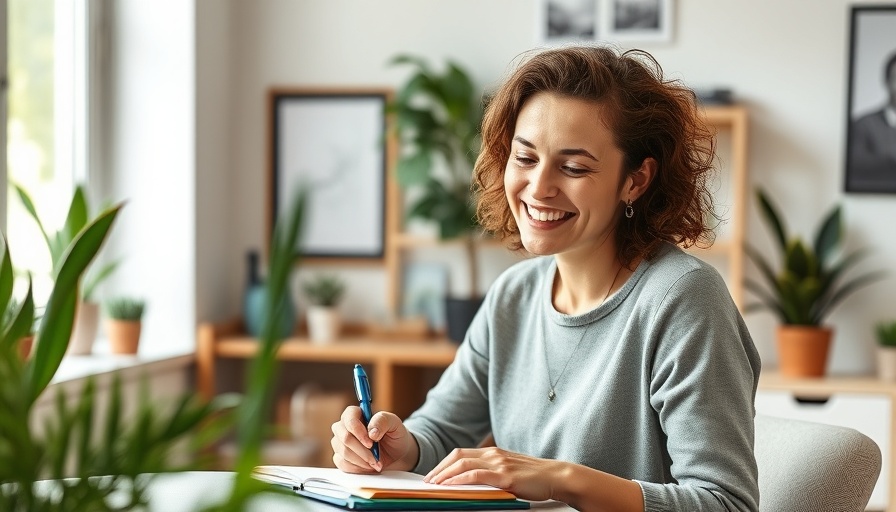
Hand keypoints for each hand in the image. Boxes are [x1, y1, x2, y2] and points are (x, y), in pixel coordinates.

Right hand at [331, 406, 417, 472]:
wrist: (396, 452)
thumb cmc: (394, 434)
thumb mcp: (394, 423)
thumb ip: (383, 421)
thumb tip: (371, 432)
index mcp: (355, 413)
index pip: (349, 419)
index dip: (359, 432)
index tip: (371, 442)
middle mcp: (344, 427)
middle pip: (345, 438)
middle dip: (362, 450)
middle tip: (376, 456)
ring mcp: (340, 442)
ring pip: (344, 452)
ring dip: (362, 460)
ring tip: (376, 462)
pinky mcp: (340, 457)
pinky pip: (343, 464)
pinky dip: (358, 468)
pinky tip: (368, 466)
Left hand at [423, 447, 560, 501]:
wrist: (556, 476)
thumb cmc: (534, 477)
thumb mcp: (509, 470)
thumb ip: (492, 471)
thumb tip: (471, 481)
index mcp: (493, 452)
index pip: (461, 454)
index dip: (444, 463)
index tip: (433, 474)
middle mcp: (493, 454)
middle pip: (457, 456)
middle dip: (439, 469)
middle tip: (427, 481)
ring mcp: (498, 463)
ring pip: (463, 464)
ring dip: (445, 474)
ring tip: (434, 484)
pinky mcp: (504, 476)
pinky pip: (476, 476)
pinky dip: (460, 480)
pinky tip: (451, 485)